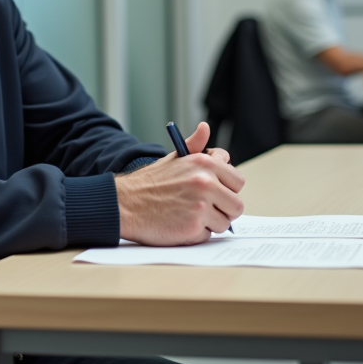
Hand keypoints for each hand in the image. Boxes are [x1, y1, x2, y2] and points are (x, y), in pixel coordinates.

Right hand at [115, 122, 244, 245]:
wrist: (125, 204)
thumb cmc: (150, 183)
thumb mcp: (174, 158)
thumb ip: (194, 146)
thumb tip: (205, 128)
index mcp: (204, 163)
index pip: (238, 181)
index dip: (226, 188)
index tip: (215, 191)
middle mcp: (205, 183)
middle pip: (236, 205)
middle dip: (222, 209)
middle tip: (203, 207)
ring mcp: (201, 206)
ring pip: (224, 222)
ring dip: (209, 223)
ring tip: (188, 214)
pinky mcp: (193, 227)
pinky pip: (208, 235)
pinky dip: (196, 234)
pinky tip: (180, 224)